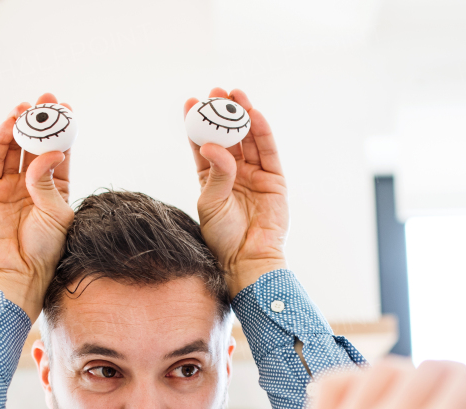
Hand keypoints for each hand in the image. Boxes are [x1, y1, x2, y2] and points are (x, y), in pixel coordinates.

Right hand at [0, 93, 74, 319]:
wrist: (17, 270)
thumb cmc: (43, 248)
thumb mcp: (56, 212)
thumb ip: (50, 181)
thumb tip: (52, 152)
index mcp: (55, 189)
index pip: (59, 152)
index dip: (62, 130)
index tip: (67, 108)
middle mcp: (32, 184)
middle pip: (35, 145)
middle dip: (41, 120)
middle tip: (47, 98)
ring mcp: (9, 185)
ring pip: (14, 147)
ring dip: (20, 125)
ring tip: (27, 106)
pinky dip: (2, 139)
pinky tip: (11, 123)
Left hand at [185, 88, 287, 297]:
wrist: (248, 259)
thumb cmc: (223, 237)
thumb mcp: (211, 203)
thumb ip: (215, 173)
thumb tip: (211, 145)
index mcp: (211, 178)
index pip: (203, 144)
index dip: (198, 123)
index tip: (191, 102)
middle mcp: (234, 173)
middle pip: (228, 136)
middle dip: (222, 112)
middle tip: (216, 91)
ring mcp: (255, 175)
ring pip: (249, 139)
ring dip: (243, 115)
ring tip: (235, 94)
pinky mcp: (274, 180)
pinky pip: (269, 151)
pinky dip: (263, 132)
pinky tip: (254, 114)